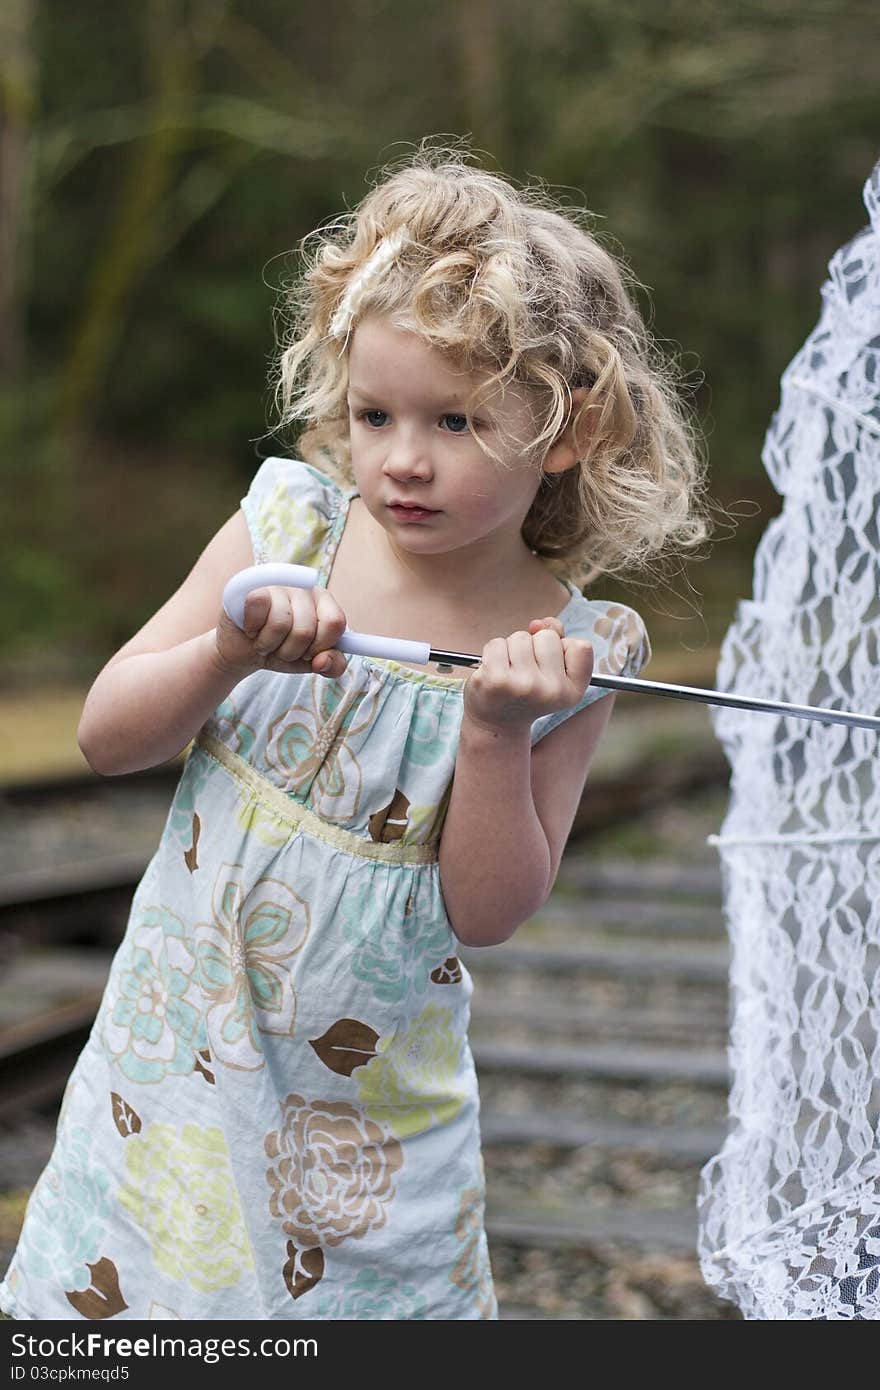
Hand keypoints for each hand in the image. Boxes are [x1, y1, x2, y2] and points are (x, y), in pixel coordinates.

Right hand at [214, 585, 348, 677]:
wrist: (245, 649)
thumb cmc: (281, 649)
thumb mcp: (311, 662)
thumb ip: (333, 665)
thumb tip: (323, 661)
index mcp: (324, 602)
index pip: (335, 622)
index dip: (320, 646)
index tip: (308, 652)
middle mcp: (304, 588)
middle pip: (305, 630)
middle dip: (290, 651)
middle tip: (280, 647)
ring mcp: (278, 584)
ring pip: (280, 623)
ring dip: (268, 644)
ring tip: (264, 640)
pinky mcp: (252, 585)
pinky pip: (258, 605)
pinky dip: (252, 628)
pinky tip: (251, 628)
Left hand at [462, 616, 593, 734]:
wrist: (497, 722)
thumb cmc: (527, 690)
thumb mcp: (552, 671)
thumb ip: (556, 639)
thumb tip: (538, 624)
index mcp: (573, 691)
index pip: (582, 646)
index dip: (563, 649)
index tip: (551, 668)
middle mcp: (552, 691)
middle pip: (547, 636)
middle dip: (534, 646)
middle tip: (526, 672)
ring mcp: (524, 685)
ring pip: (520, 637)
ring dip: (512, 648)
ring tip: (510, 672)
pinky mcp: (497, 680)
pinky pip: (497, 644)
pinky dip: (493, 652)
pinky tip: (494, 672)